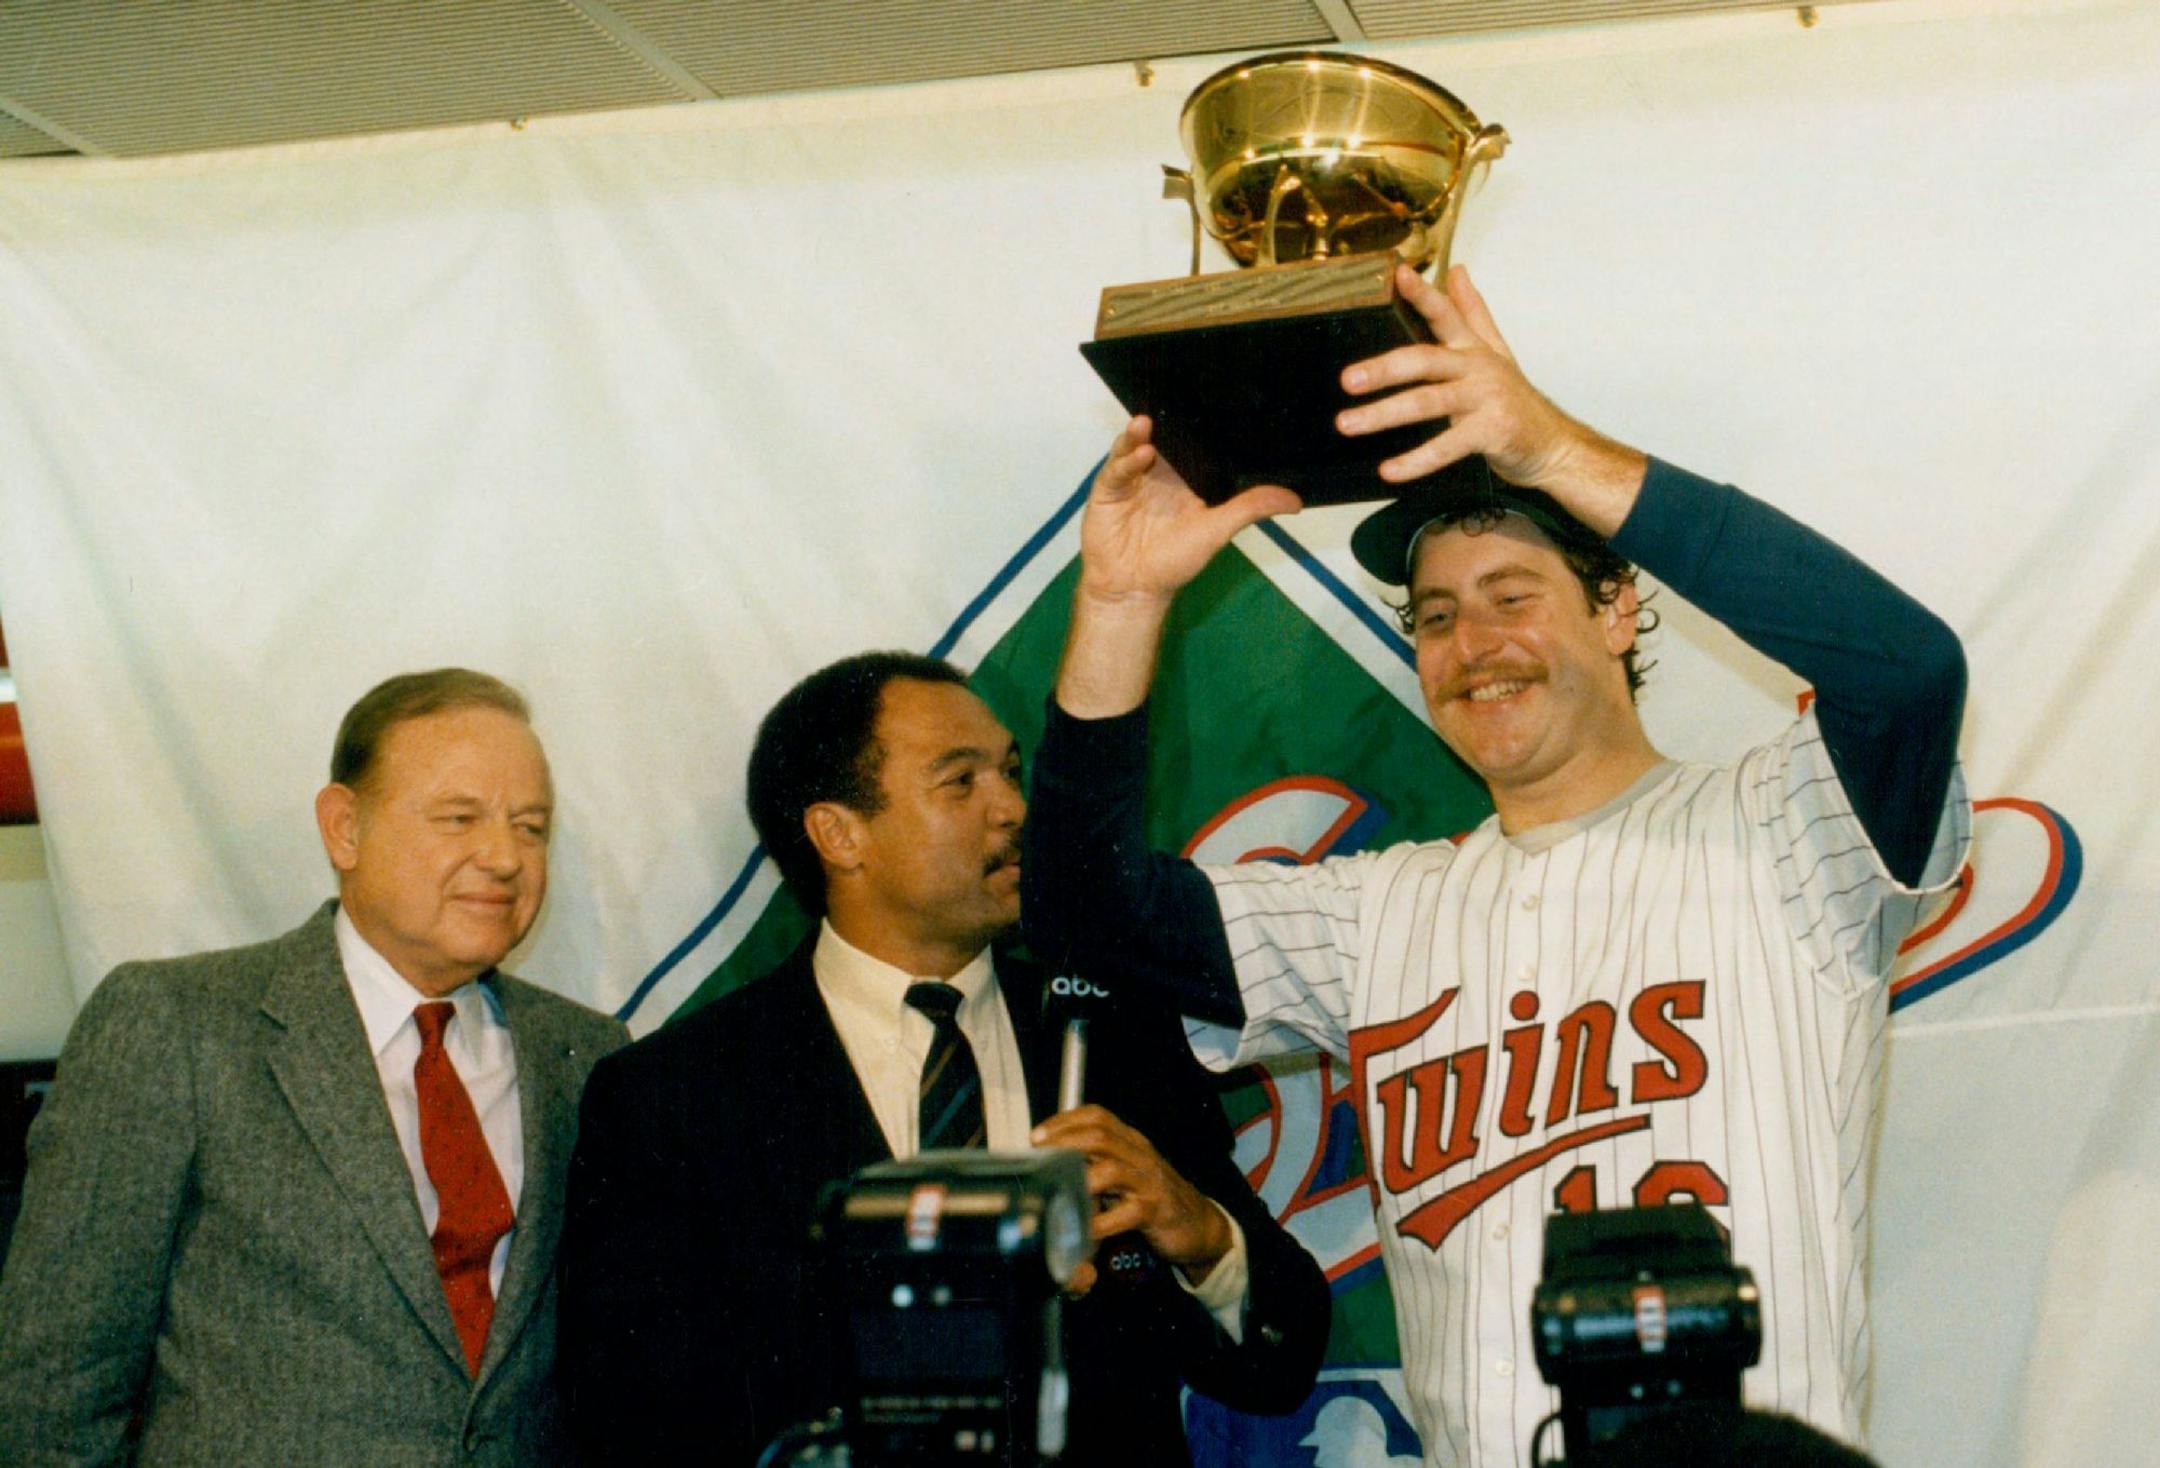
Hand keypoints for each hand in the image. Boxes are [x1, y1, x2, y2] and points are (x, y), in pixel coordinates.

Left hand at [1032, 1103, 1232, 1289]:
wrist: (1198, 1224)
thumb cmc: (1152, 1197)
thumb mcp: (1125, 1172)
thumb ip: (1095, 1163)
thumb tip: (1051, 1162)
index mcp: (1130, 1141)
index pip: (1097, 1116)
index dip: (1064, 1121)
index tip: (1036, 1136)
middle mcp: (1139, 1154)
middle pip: (1100, 1136)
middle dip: (1064, 1144)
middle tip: (1040, 1160)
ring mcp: (1148, 1182)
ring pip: (1112, 1169)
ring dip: (1081, 1181)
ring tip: (1059, 1192)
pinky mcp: (1155, 1211)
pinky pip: (1125, 1214)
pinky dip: (1101, 1223)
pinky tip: (1083, 1230)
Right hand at [1077, 416, 1299, 608]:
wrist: (1134, 588)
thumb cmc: (1175, 561)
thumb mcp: (1218, 530)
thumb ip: (1251, 509)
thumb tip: (1295, 501)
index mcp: (1185, 478)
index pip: (1192, 443)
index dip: (1198, 425)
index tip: (1209, 402)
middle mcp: (1158, 472)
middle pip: (1161, 437)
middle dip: (1164, 421)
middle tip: (1171, 401)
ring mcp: (1132, 477)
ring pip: (1135, 446)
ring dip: (1140, 433)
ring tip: (1147, 422)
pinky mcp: (1108, 487)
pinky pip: (1116, 468)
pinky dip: (1126, 459)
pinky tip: (1141, 454)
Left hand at [1335, 265, 1645, 536]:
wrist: (1553, 445)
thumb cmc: (1515, 401)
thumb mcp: (1495, 352)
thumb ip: (1472, 312)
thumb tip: (1457, 270)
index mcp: (1473, 348)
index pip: (1445, 313)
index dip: (1422, 293)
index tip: (1397, 274)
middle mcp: (1479, 367)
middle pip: (1425, 360)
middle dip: (1383, 368)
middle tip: (1347, 380)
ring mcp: (1486, 398)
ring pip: (1428, 402)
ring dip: (1384, 414)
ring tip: (1348, 424)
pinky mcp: (1492, 431)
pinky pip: (1447, 446)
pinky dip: (1416, 460)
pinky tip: (1389, 469)